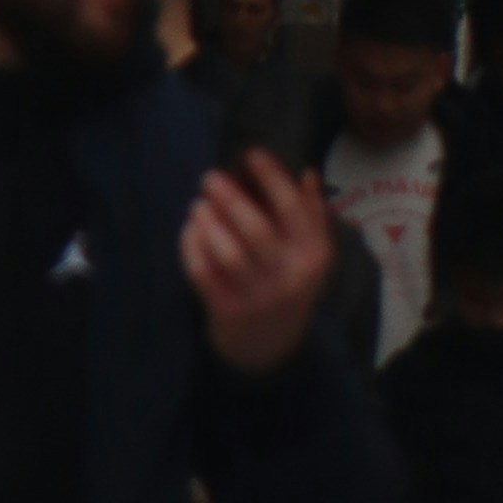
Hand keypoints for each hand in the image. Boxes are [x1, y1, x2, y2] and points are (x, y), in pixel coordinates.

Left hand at [179, 151, 333, 376]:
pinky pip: (204, 275)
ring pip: (228, 253)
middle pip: (255, 229)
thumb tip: (306, 173)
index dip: (271, 177)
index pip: (292, 208)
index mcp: (312, 255)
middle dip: (230, 198)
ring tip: (198, 204)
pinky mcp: (227, 312)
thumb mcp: (313, 254)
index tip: (250, 154)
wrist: (270, 349)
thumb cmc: (291, 286)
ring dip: (209, 224)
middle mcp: (287, 276)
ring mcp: (256, 297)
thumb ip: (313, 214)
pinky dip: (192, 249)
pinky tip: (189, 230)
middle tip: (210, 178)